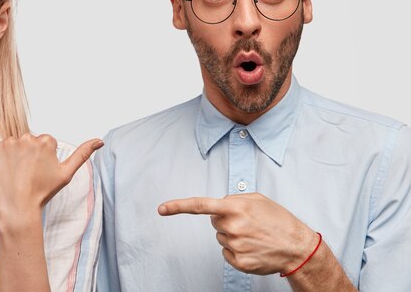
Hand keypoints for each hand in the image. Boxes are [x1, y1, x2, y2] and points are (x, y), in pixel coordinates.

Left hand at [0, 133, 102, 226]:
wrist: (18, 206)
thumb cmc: (42, 192)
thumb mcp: (66, 173)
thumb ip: (82, 154)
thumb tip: (99, 141)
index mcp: (46, 141)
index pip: (44, 143)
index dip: (42, 159)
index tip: (39, 171)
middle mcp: (28, 137)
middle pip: (29, 142)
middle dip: (29, 154)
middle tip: (28, 174)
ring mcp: (9, 143)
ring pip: (14, 145)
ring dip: (15, 156)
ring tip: (17, 174)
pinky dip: (1, 159)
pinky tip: (6, 172)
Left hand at [158, 193, 317, 274]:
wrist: (297, 247)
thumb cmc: (278, 220)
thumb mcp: (257, 199)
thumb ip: (233, 199)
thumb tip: (217, 205)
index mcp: (235, 208)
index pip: (200, 205)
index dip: (178, 206)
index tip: (162, 209)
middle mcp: (232, 227)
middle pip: (214, 222)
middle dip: (226, 220)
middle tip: (247, 222)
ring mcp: (235, 246)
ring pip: (221, 237)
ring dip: (233, 235)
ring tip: (254, 235)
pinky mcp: (239, 262)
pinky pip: (226, 252)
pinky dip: (236, 250)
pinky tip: (253, 247)